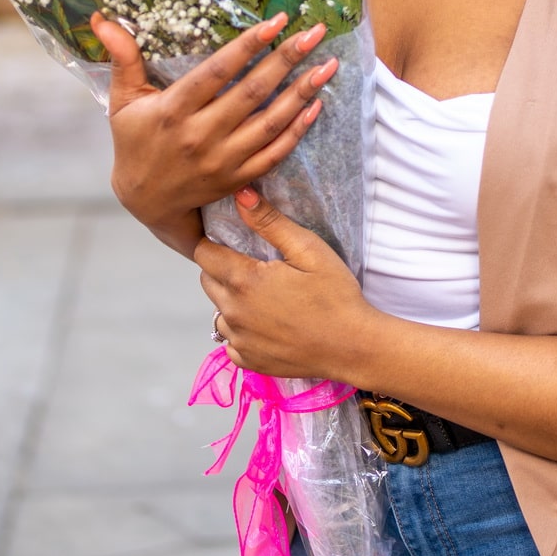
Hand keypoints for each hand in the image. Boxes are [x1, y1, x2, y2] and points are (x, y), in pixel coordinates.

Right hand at [93, 12, 336, 257]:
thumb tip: (104, 19)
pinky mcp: (239, 177)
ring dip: (302, 93)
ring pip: (270, 123)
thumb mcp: (123, 101)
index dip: (248, 46)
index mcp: (173, 111)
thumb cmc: (135, 141)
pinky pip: (275, 153)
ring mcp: (223, 160)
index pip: (216, 72)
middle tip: (315, 34)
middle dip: (286, 60)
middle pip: (251, 93)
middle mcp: (200, 136)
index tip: (277, 21)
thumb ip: (123, 59)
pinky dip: (298, 130)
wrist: (145, 201)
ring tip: (327, 66)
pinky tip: (317, 105)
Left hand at [199, 189, 380, 380]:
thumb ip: (270, 222)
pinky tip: (268, 325)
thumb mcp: (308, 250)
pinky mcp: (248, 361)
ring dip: (232, 302)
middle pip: (207, 281)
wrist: (353, 347)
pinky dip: (242, 331)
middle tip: (256, 267)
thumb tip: (240, 194)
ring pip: (219, 311)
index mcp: (244, 281)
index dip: (214, 243)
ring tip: (265, 297)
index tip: (234, 242)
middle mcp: (233, 313)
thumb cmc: (336, 295)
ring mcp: (239, 341)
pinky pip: (231, 341)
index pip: (203, 254)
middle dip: (223, 269)